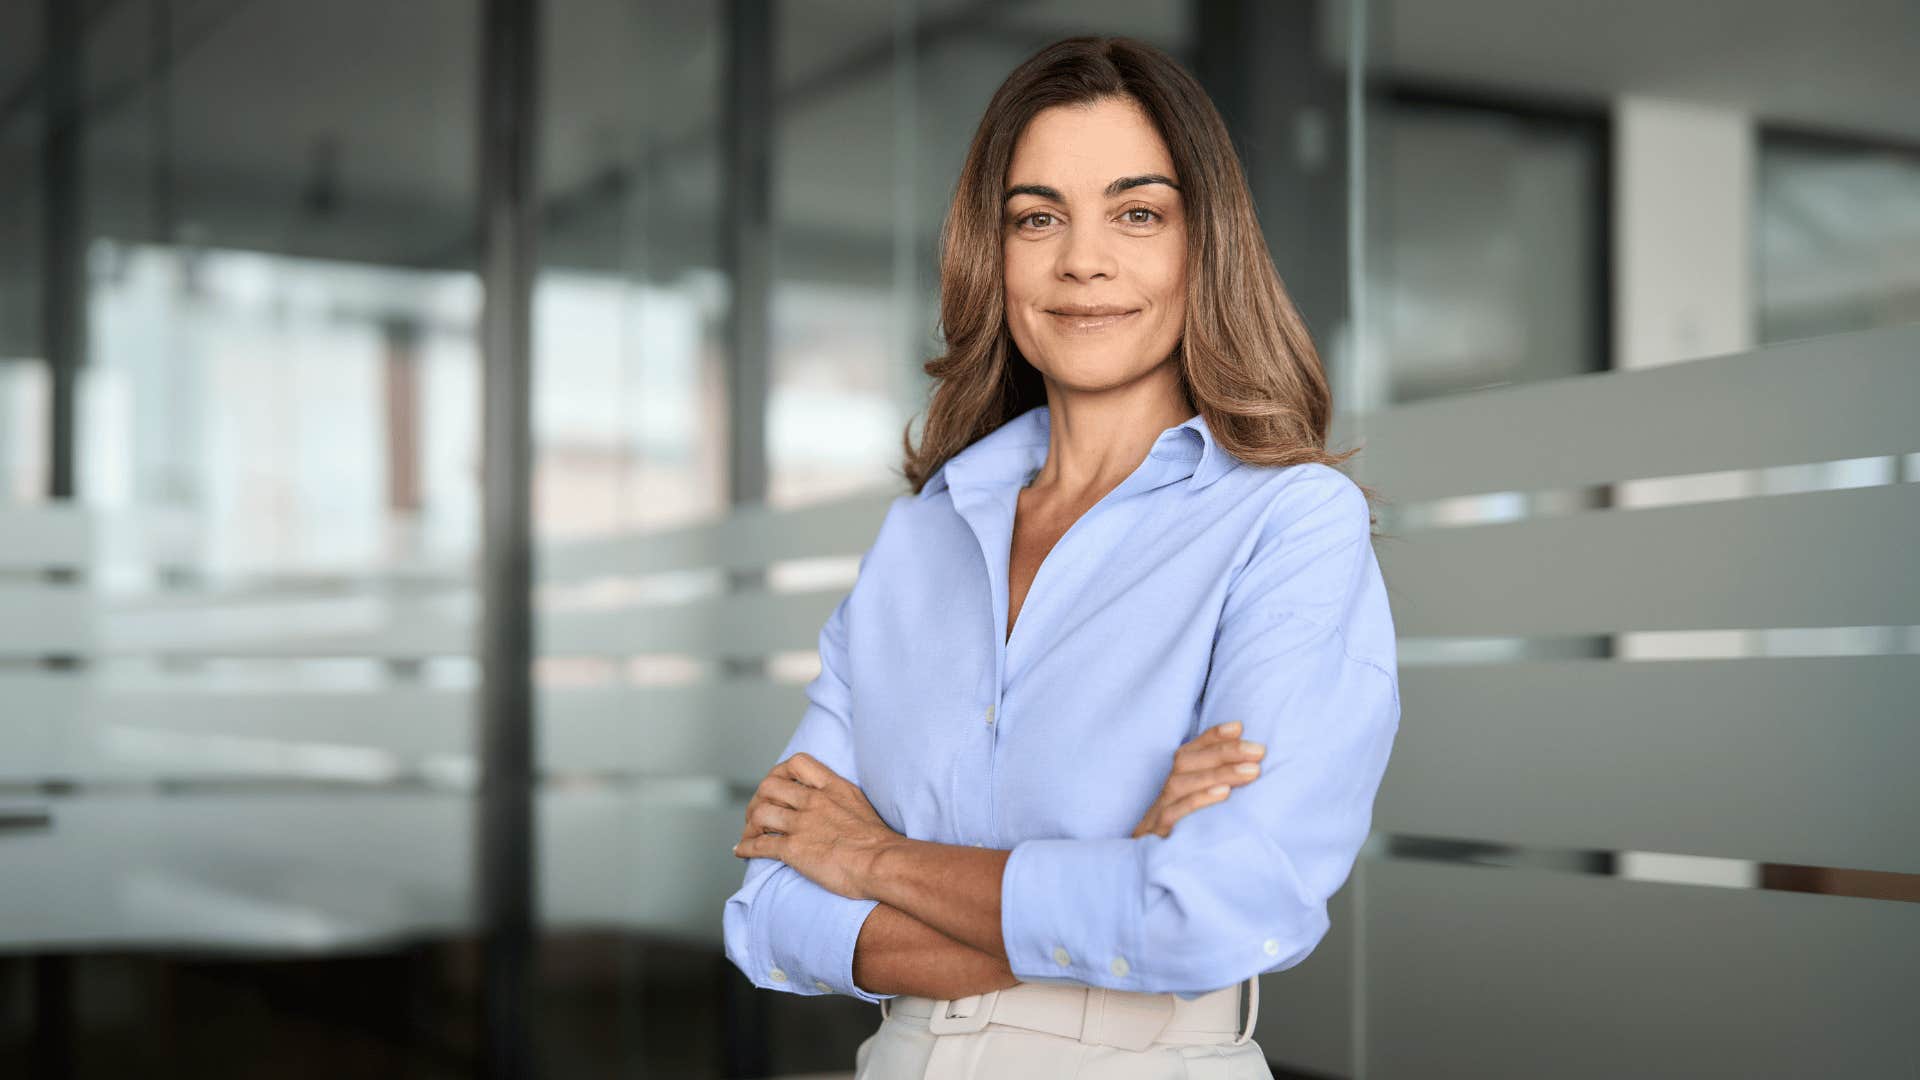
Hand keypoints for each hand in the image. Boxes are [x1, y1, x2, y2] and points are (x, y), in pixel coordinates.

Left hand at [732, 752, 899, 900]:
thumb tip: (834, 806)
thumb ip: (841, 799)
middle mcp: (813, 801)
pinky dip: (746, 848)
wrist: (882, 862)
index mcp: (831, 787)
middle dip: (758, 799)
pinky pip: (759, 845)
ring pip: (760, 814)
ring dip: (749, 825)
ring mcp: (801, 824)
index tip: (778, 785)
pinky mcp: (793, 849)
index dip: (780, 772)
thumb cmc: (879, 841)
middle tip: (757, 813)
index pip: (796, 763)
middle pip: (769, 786)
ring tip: (749, 834)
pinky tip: (741, 852)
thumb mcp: (860, 804)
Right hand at [1131, 720, 1264, 838]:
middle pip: (1186, 761)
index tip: (1239, 728)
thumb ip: (1218, 784)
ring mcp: (1159, 812)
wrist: (1150, 871)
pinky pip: (1175, 813)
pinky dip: (1199, 800)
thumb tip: (1250, 763)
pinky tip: (1224, 794)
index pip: (1190, 750)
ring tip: (1251, 771)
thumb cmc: (1186, 834)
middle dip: (1224, 752)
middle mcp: (1166, 792)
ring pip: (1181, 783)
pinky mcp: (1159, 834)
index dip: (1212, 737)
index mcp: (1176, 781)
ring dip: (1218, 773)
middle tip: (1258, 751)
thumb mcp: (1200, 807)